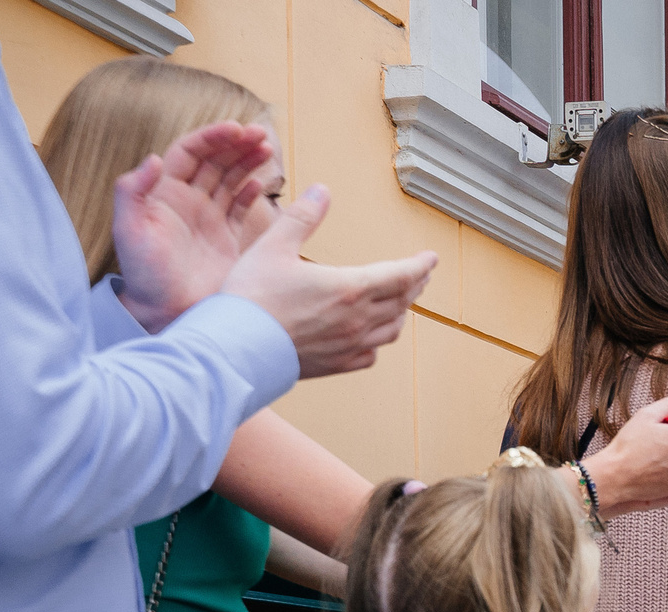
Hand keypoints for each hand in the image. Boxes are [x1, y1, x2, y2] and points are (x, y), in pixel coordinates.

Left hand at [111, 121, 275, 332]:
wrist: (165, 312)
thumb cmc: (144, 273)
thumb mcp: (129, 230)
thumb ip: (133, 191)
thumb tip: (153, 158)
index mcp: (165, 193)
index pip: (190, 152)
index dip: (213, 137)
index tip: (236, 129)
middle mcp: (187, 201)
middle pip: (214, 161)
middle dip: (236, 144)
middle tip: (260, 134)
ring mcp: (208, 219)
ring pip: (230, 179)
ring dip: (248, 161)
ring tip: (267, 148)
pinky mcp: (226, 239)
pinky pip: (240, 208)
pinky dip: (251, 193)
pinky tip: (262, 184)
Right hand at [219, 185, 437, 376]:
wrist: (236, 348)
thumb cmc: (251, 296)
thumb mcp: (273, 245)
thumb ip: (302, 217)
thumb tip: (322, 190)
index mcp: (350, 288)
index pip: (400, 275)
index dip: (419, 266)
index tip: (432, 259)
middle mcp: (359, 319)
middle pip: (401, 300)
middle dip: (414, 284)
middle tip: (420, 275)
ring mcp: (351, 345)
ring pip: (391, 328)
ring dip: (400, 311)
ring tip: (401, 300)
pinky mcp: (338, 365)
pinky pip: (371, 353)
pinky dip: (378, 340)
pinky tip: (372, 335)